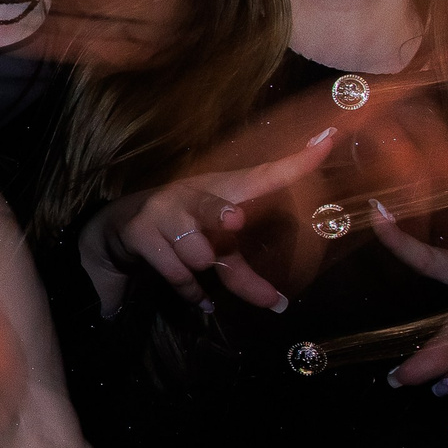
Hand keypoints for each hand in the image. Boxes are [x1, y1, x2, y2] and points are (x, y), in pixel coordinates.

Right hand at [81, 127, 338, 316]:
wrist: (119, 229)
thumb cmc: (182, 231)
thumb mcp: (214, 247)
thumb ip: (243, 274)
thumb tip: (277, 306)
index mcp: (221, 188)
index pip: (264, 175)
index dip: (297, 162)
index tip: (328, 141)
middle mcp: (192, 193)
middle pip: (213, 208)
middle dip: (221, 214)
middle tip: (235, 221)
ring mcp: (163, 211)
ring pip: (197, 255)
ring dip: (201, 271)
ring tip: (197, 270)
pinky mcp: (140, 232)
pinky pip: (177, 273)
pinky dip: (191, 292)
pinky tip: (198, 298)